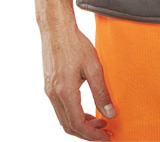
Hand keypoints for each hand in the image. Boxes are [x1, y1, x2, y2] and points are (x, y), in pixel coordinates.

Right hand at [41, 20, 116, 139]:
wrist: (56, 28)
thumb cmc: (75, 44)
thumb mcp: (94, 67)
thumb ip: (101, 92)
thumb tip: (110, 113)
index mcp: (65, 92)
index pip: (78, 124)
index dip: (93, 135)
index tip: (106, 137)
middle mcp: (53, 95)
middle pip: (69, 126)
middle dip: (87, 133)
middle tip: (105, 131)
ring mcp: (49, 91)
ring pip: (64, 119)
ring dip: (80, 125)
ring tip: (99, 121)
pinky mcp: (49, 86)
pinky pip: (60, 109)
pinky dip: (73, 115)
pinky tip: (86, 109)